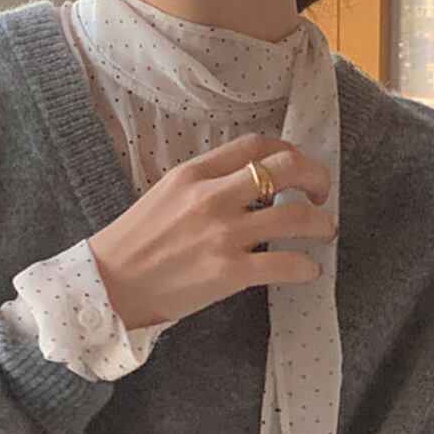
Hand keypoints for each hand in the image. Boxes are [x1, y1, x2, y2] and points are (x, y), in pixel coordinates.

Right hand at [87, 132, 336, 330]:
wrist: (109, 287)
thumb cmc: (132, 245)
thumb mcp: (164, 195)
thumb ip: (202, 185)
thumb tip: (241, 187)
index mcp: (195, 173)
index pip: (257, 146)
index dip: (288, 152)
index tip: (296, 167)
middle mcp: (213, 197)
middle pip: (286, 168)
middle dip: (315, 177)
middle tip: (321, 194)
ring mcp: (223, 236)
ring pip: (295, 217)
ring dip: (320, 222)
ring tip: (324, 231)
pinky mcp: (229, 273)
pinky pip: (284, 264)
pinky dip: (305, 267)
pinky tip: (309, 271)